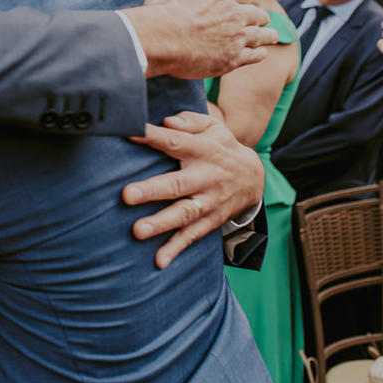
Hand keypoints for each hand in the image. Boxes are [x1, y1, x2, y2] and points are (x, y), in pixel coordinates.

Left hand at [122, 110, 264, 268]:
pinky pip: (193, 236)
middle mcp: (206, 177)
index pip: (175, 142)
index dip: (153, 137)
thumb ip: (189, 121)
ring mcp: (209, 201)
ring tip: (138, 231)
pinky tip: (160, 261)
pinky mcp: (211, 220)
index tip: (130, 134)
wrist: (255, 177)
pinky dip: (176, 249)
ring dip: (161, 223)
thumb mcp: (212, 127)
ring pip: (184, 213)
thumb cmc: (220, 147)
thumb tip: (168, 122)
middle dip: (152, 190)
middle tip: (127, 195)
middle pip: (177, 184)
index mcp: (203, 150)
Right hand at [126, 0, 276, 78]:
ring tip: (272, 36)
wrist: (161, 38)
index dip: (250, 0)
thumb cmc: (167, 7)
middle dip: (260, 17)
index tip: (251, 4)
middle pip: (258, 16)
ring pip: (262, 36)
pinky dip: (259, 53)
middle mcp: (237, 15)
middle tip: (262, 21)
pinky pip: (255, 56)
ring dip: (268, 35)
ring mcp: (237, 38)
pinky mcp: (232, 59)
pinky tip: (260, 53)